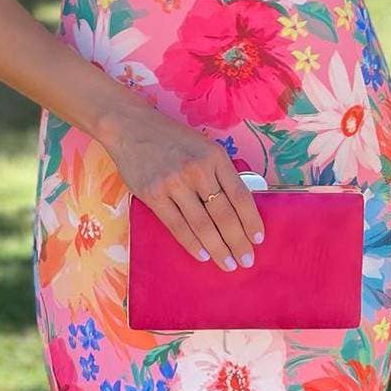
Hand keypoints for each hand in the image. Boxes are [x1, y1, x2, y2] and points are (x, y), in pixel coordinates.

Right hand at [100, 102, 264, 271]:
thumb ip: (220, 172)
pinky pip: (177, 226)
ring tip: (227, 264)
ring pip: (202, 225)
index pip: (241, 196)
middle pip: (224, 215)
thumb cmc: (172, 138)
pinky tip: (202, 255)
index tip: (258, 239)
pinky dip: (192, 244)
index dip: (252, 221)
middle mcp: (197, 170)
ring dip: (218, 249)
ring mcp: (174, 183)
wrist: (131, 127)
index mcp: (215, 157)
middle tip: (247, 261)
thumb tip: (238, 207)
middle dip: (238, 242)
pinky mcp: (153, 195)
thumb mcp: (204, 146)